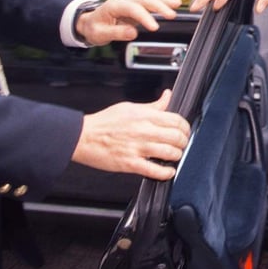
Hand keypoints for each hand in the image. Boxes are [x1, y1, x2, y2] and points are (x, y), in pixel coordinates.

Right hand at [71, 90, 190, 180]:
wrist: (82, 136)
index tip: (184, 131)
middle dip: (183, 142)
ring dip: (176, 156)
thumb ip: (153, 105)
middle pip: (176, 137)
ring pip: (169, 153)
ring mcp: (137, 148)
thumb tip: (167, 96)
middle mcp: (143, 131)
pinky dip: (165, 172)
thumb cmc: (104, 122)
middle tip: (181, 144)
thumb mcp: (130, 107)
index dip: (185, 127)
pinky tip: (168, 171)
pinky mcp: (130, 163)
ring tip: (174, 156)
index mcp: (145, 116)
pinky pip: (154, 170)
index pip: (176, 120)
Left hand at [76, 0, 180, 45]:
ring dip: (165, 1)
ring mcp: (132, 2)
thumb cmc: (94, 28)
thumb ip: (116, 33)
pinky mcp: (137, 7)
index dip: (145, 17)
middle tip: (172, 15)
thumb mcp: (100, 34)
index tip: (155, 27)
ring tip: (177, 4)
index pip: (133, 9)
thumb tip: (133, 33)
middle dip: (160, 7)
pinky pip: (152, 0)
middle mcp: (125, 1)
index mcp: (115, 6)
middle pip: (145, 0)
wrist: (90, 23)